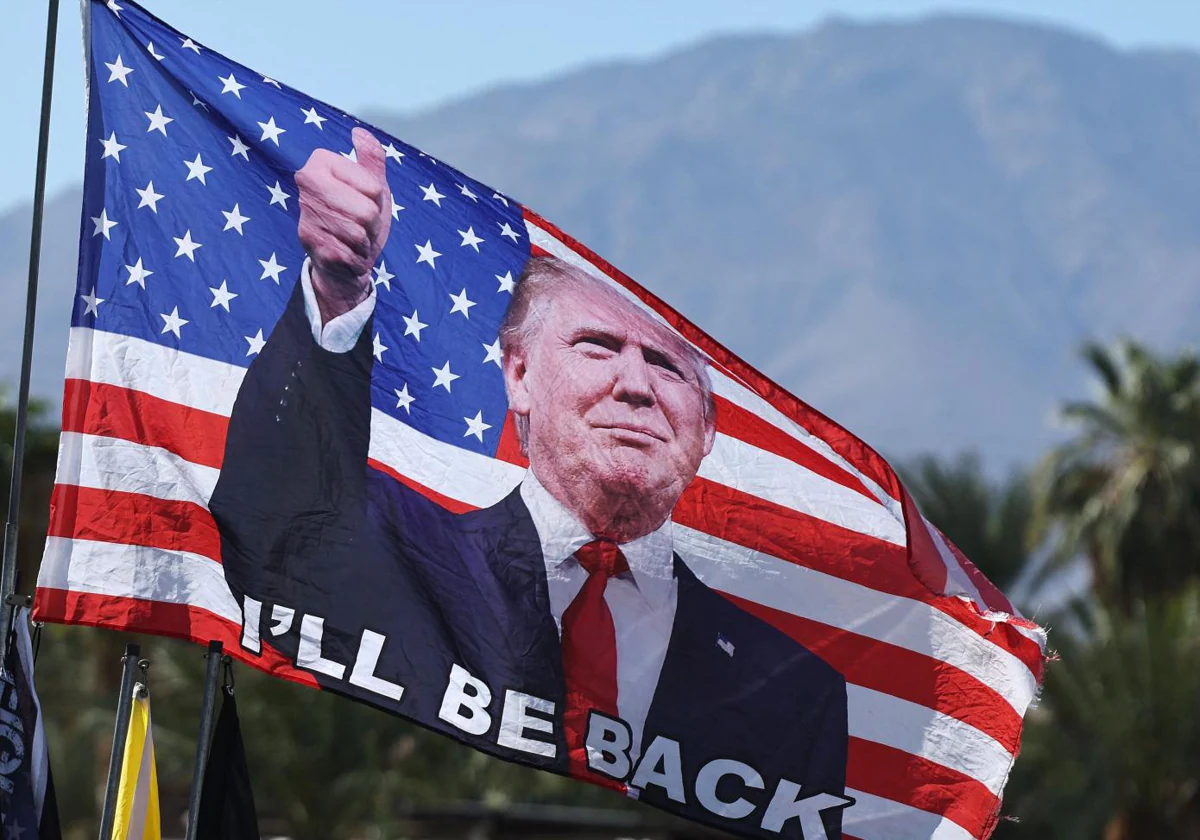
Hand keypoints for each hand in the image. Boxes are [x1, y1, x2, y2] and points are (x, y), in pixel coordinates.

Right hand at [295, 127, 391, 322]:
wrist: (339, 259)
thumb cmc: (357, 217)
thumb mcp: (372, 186)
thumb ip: (371, 158)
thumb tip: (359, 132)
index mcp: (321, 162)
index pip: (373, 186)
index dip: (377, 200)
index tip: (365, 201)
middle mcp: (306, 183)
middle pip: (367, 211)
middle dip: (372, 224)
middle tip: (361, 225)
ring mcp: (305, 212)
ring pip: (359, 234)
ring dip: (364, 242)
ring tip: (353, 239)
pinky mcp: (308, 242)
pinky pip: (349, 253)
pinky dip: (355, 259)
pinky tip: (345, 253)